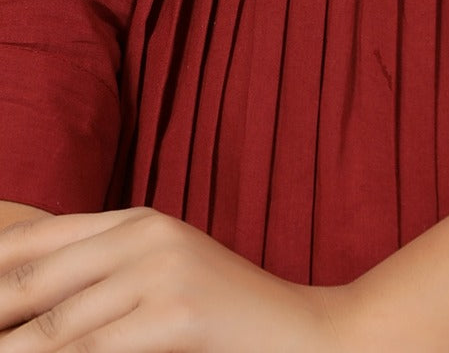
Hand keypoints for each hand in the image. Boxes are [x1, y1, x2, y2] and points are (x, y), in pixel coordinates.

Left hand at [0, 207, 344, 351]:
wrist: (307, 334)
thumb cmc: (226, 321)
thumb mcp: (160, 281)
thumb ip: (101, 283)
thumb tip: (26, 317)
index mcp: (135, 220)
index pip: (33, 242)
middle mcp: (144, 234)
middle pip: (33, 281)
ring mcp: (162, 269)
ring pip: (55, 326)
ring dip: (14, 352)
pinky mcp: (178, 312)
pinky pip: (92, 351)